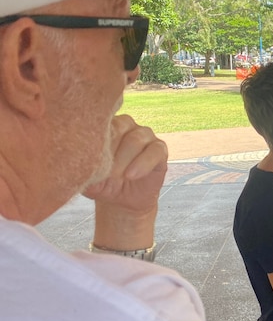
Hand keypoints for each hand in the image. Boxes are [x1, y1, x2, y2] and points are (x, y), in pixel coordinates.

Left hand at [83, 115, 167, 248]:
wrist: (121, 200)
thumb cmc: (100, 182)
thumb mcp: (85, 175)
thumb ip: (77, 163)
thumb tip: (65, 157)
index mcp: (105, 125)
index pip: (100, 120)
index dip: (95, 138)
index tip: (87, 157)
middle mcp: (126, 125)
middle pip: (119, 127)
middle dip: (110, 151)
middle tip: (102, 172)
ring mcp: (145, 135)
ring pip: (136, 139)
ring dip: (125, 159)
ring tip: (116, 178)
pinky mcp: (159, 149)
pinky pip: (155, 151)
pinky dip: (143, 163)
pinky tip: (131, 176)